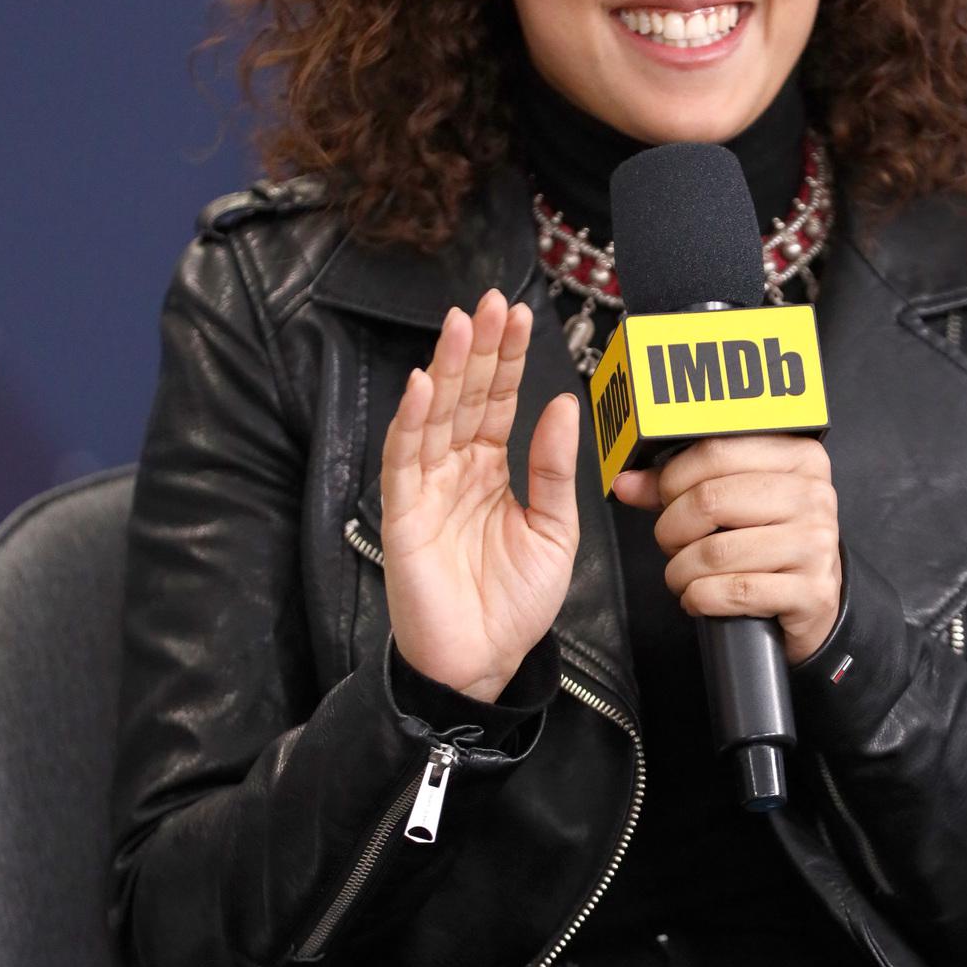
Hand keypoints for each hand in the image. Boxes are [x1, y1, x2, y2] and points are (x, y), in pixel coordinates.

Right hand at [380, 289, 579, 702]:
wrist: (485, 662)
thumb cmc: (514, 604)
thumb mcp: (555, 530)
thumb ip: (555, 468)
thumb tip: (562, 405)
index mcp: (492, 471)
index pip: (498, 402)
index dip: (507, 359)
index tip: (519, 316)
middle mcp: (456, 472)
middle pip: (466, 397)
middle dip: (478, 349)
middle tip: (490, 303)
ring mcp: (427, 490)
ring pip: (434, 416)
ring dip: (445, 369)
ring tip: (460, 325)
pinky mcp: (404, 516)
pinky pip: (405, 461)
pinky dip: (412, 422)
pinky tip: (422, 386)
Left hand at [613, 436, 841, 664]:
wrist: (813, 599)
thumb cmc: (767, 542)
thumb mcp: (733, 502)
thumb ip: (679, 485)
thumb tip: (626, 483)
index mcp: (798, 456)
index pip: (714, 451)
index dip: (672, 480)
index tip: (664, 499)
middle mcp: (814, 495)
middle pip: (710, 500)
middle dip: (672, 529)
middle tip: (671, 543)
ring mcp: (816, 544)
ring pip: (716, 552)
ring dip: (681, 571)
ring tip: (682, 575)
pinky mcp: (812, 591)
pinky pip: (735, 592)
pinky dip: (701, 598)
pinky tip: (699, 597)